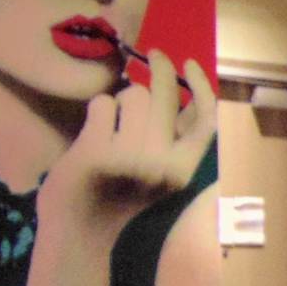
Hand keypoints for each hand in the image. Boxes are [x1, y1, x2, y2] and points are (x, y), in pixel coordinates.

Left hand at [40, 52, 216, 241]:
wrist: (81, 230)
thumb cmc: (121, 196)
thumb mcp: (162, 172)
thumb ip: (176, 139)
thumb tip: (184, 90)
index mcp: (183, 169)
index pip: (205, 119)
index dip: (200, 86)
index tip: (189, 62)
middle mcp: (161, 162)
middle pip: (164, 95)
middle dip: (159, 67)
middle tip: (153, 55)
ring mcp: (129, 156)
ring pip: (132, 94)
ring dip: (119, 99)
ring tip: (112, 120)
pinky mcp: (96, 151)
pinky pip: (101, 104)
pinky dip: (96, 110)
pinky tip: (93, 130)